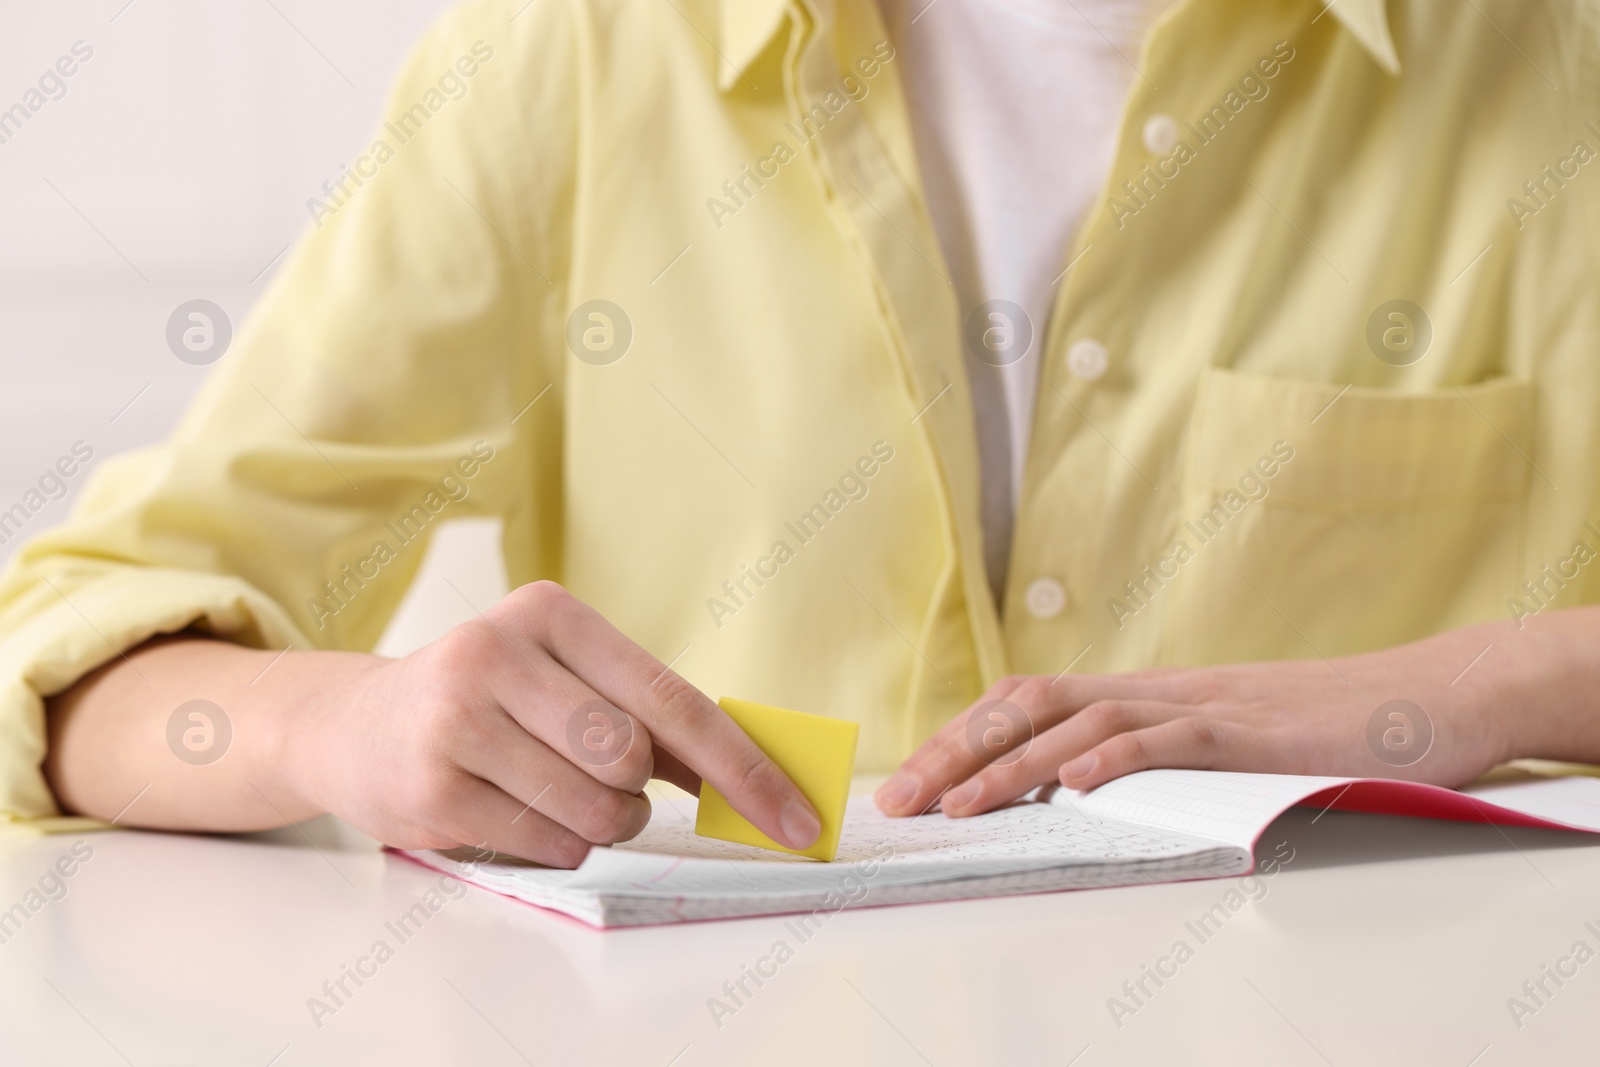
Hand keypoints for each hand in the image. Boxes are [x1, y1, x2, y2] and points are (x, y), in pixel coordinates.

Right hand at [292, 581, 819, 865]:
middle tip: (603, 782)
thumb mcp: (566, 678)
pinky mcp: (431, 788)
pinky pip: (548, 845)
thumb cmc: (490, 702)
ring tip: (552, 794)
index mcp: (551, 613)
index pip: (673, 699)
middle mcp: (498, 653)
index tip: (800, 820)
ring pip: (595, 809)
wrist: (355, 725)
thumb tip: (756, 771)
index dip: (744, 767)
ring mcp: (457, 720)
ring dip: (599, 824)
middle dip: (635, 792)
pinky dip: (556, 844)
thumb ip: (653, 715)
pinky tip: (513, 810)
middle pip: (631, 758)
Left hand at [874, 619, 1529, 818]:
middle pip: (1032, 706)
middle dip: (958, 754)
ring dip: (1014, 767)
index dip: (965, 739)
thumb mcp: (1219, 743)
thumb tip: (1089, 787)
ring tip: (959, 805)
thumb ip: (1157, 754)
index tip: (915, 780)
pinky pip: (1169, 739)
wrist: (1425, 697)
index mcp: (1145, 695)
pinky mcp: (1249, 732)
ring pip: (1083, 722)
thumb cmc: (1323, 727)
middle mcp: (1158, 691)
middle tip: (903, 801)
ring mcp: (1201, 706)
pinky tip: (1075, 784)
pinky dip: (1117, 758)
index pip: (1030, 703)